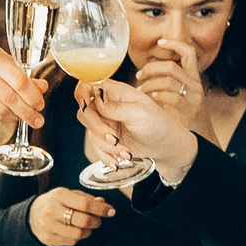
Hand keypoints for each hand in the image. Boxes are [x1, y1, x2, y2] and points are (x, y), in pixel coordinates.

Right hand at [0, 35, 43, 127]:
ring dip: (17, 116)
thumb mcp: (2, 60)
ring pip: (1, 110)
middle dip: (28, 112)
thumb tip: (42, 88)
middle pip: (10, 98)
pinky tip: (12, 116)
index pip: (18, 80)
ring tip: (26, 117)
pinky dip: (5, 118)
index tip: (40, 104)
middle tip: (38, 119)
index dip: (33, 96)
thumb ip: (22, 74)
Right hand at [28, 188, 115, 245]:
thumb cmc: (55, 203)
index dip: (101, 209)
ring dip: (87, 231)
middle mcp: (52, 210)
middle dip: (96, 221)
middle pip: (83, 221)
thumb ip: (86, 199)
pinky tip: (74, 231)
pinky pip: (71, 242)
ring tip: (86, 226)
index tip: (110, 211)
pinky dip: (77, 238)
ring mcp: (49, 226)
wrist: (31, 216)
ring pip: (78, 234)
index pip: (85, 204)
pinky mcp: (48, 239)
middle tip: (98, 220)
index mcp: (59, 195)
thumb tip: (103, 203)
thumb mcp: (68, 195)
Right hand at [83, 79, 200, 179]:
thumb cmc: (157, 123)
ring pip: (90, 132)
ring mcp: (104, 122)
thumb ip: (116, 107)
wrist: (163, 145)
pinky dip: (106, 155)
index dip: (82, 94)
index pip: (88, 85)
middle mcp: (106, 105)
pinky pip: (95, 147)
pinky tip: (117, 160)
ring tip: (125, 152)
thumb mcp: (140, 113)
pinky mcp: (104, 138)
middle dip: (98, 129)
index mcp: (114, 92)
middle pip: (85, 113)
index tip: (86, 107)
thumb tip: (96, 101)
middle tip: (114, 138)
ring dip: (106, 146)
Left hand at [133, 37, 209, 132]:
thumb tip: (148, 70)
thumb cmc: (185, 116)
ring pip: (170, 80)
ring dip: (150, 83)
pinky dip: (159, 96)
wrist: (200, 139)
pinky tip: (152, 99)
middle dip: (151, 68)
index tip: (160, 42)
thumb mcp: (180, 94)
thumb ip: (168, 81)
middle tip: (139, 75)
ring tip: (141, 90)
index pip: (189, 53)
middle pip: (172, 66)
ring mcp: (194, 97)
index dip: (175, 44)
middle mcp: (195, 85)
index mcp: (193, 78)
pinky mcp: (190, 110)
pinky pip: (173, 98)